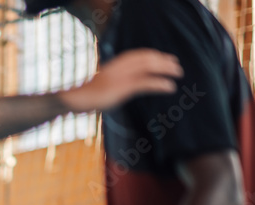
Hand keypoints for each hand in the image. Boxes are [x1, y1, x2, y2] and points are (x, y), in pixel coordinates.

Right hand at [61, 49, 182, 112]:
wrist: (77, 99)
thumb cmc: (89, 95)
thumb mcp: (104, 82)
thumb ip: (117, 79)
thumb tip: (127, 84)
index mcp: (116, 64)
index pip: (139, 55)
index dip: (154, 55)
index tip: (165, 58)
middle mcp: (120, 66)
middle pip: (146, 58)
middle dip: (163, 61)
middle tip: (176, 66)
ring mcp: (122, 76)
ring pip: (149, 67)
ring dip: (165, 69)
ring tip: (178, 74)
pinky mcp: (123, 88)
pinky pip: (146, 83)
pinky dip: (160, 83)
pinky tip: (169, 86)